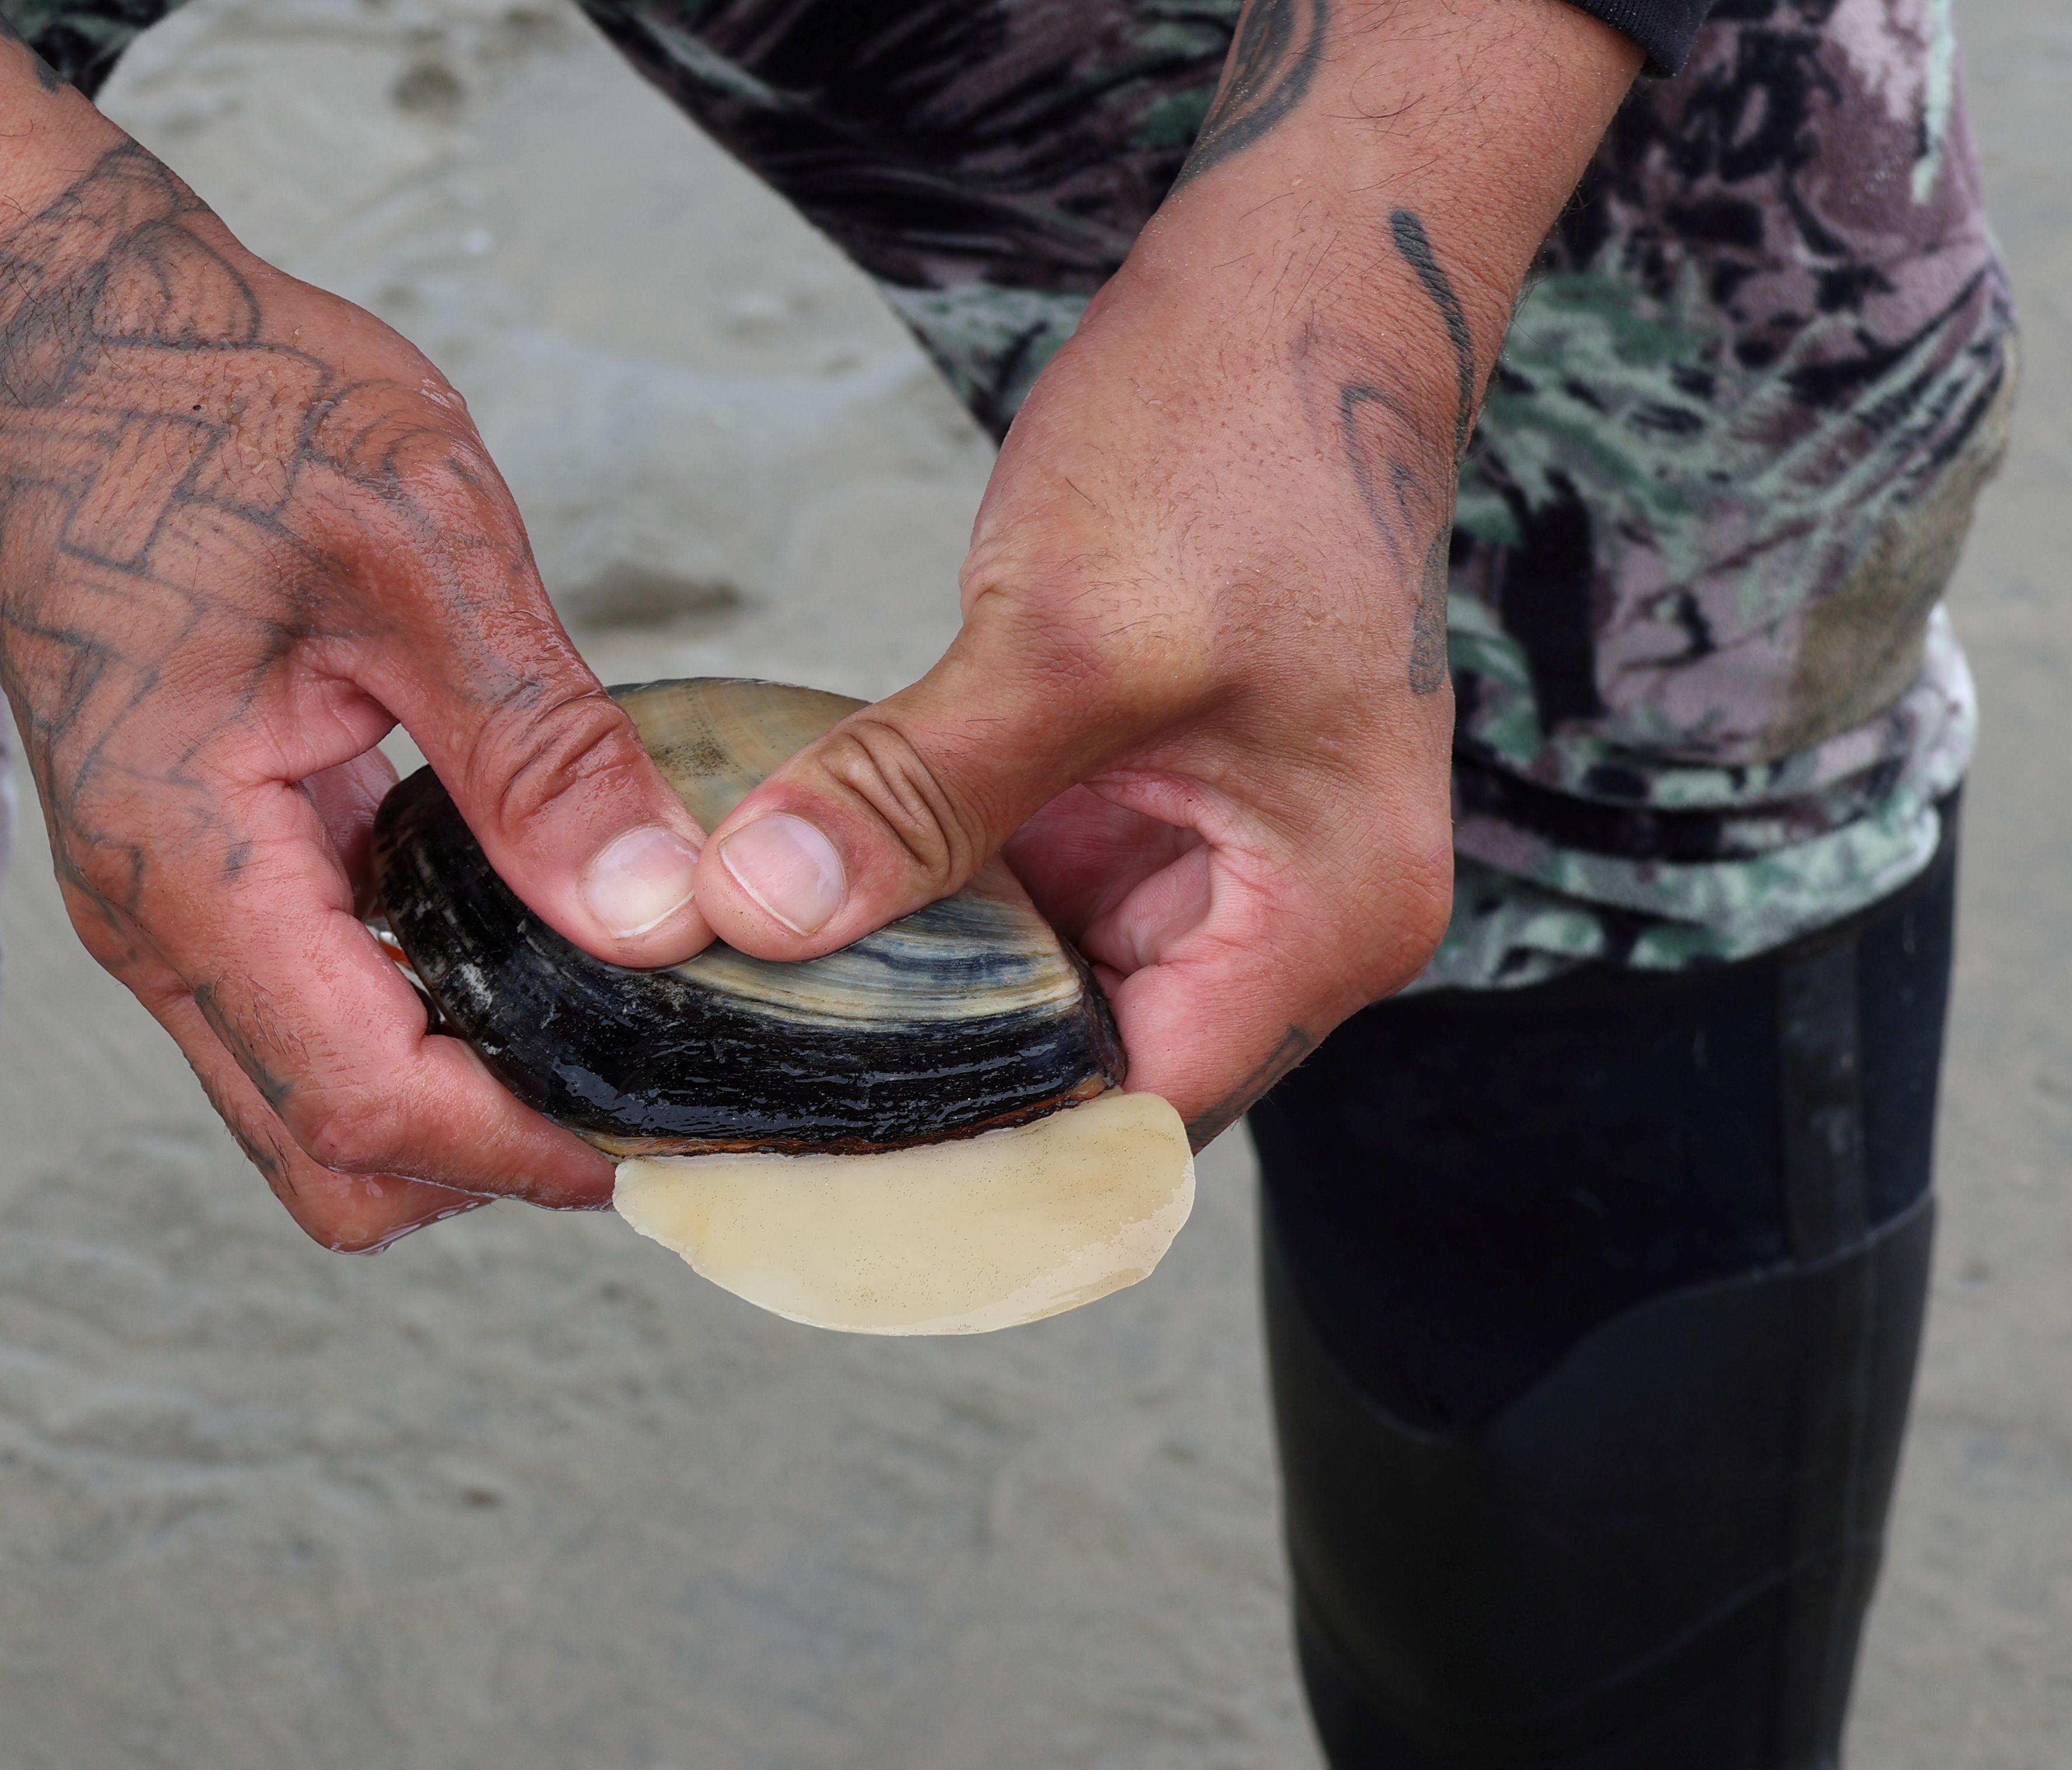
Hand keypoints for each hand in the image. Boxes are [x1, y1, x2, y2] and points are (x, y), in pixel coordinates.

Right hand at [0, 0, 719, 1250]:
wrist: (51, 327)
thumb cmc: (207, 401)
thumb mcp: (418, 539)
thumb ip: (536, 743)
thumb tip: (653, 914)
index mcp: (192, 864)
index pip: (369, 1107)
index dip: (525, 1149)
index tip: (662, 1124)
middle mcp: (159, 923)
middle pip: (334, 1159)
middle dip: (494, 1158)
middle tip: (651, 1078)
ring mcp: (169, 909)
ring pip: (319, 1108)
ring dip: (461, 1100)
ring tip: (609, 1015)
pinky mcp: (201, 875)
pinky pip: (316, 1017)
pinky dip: (425, 1025)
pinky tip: (529, 940)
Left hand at [681, 0, 1639, 1140]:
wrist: (1305, 289)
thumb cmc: (1241, 435)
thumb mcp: (1064, 634)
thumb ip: (914, 795)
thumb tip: (754, 918)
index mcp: (1326, 919)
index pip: (1136, 1127)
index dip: (976, 1168)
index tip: (807, 1178)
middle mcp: (1300, 923)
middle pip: (1096, 1080)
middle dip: (935, 1094)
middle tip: (745, 1112)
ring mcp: (1236, 866)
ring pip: (1054, 996)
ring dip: (926, 1003)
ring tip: (756, 1025)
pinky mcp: (1166, 804)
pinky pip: (1041, 905)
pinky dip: (941, 912)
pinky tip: (815, 910)